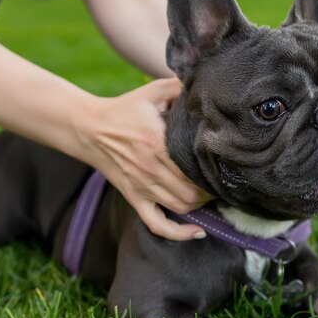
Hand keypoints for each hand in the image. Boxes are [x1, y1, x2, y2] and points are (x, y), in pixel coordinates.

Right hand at [75, 78, 211, 239]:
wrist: (89, 128)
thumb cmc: (125, 109)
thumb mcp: (152, 92)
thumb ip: (179, 86)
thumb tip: (207, 83)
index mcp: (157, 144)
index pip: (193, 168)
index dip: (214, 171)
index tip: (228, 166)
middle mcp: (150, 169)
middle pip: (192, 192)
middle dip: (213, 191)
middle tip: (224, 182)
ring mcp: (141, 187)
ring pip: (180, 208)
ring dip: (201, 206)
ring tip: (213, 196)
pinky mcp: (134, 197)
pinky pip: (156, 224)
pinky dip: (177, 233)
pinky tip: (196, 232)